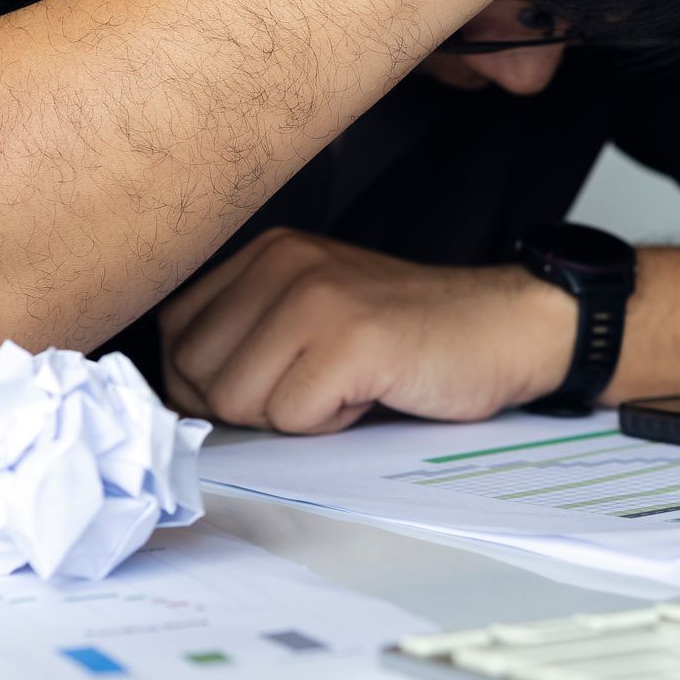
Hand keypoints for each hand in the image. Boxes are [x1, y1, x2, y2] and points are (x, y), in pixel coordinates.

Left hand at [158, 228, 575, 432]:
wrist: (506, 328)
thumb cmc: (409, 336)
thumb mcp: (313, 313)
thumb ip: (246, 336)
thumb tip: (173, 400)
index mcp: (265, 253)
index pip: (173, 333)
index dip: (205, 382)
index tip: (263, 389)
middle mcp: (282, 263)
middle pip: (193, 372)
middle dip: (245, 406)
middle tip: (312, 389)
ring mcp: (315, 298)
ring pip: (235, 401)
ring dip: (291, 417)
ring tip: (344, 386)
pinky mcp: (351, 341)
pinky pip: (293, 419)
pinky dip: (330, 426)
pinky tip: (369, 394)